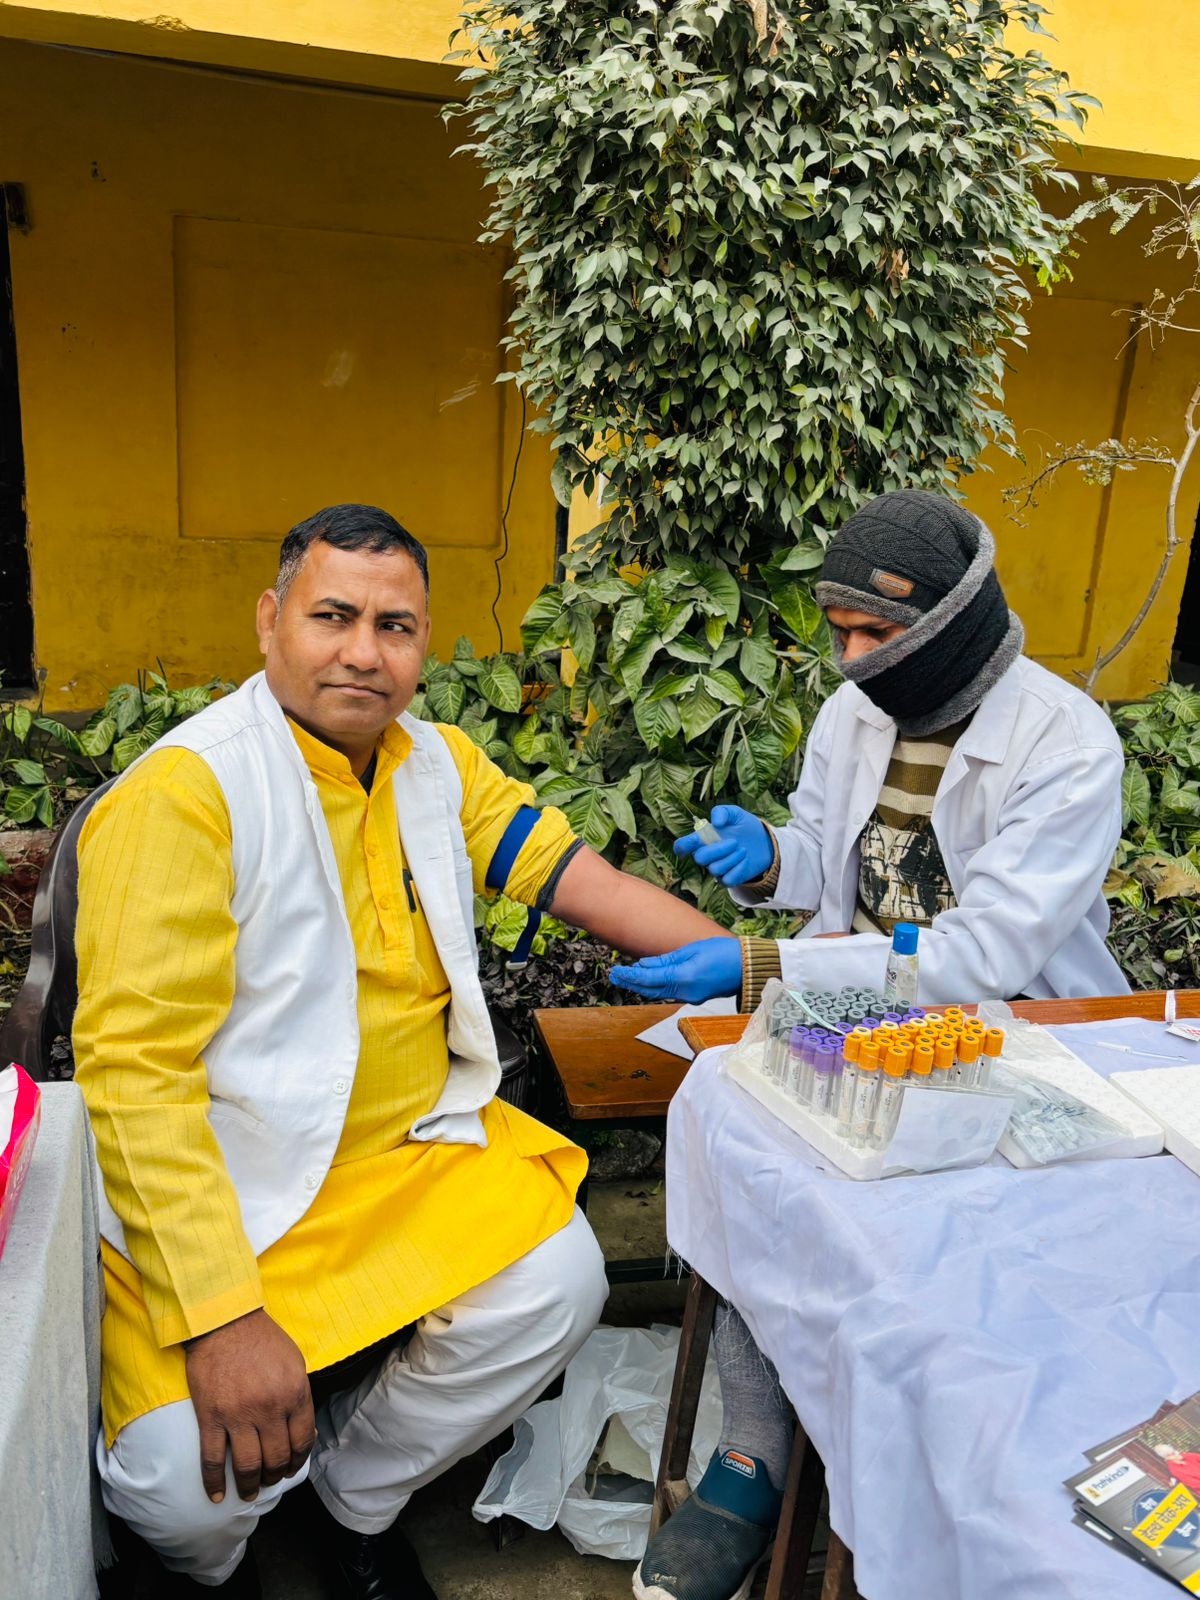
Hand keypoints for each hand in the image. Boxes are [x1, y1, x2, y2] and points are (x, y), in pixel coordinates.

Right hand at [185, 1308, 314, 1503]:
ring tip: (248, 1493)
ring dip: (249, 1485)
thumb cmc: (261, 1339)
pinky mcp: (211, 1417)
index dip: (297, 1460)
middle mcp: (270, 1408)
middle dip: (274, 1476)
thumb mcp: (294, 1362)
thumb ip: (299, 1396)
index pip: (302, 1441)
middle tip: (268, 1481)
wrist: (224, 1321)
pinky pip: (213, 1459)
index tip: (290, 1467)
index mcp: (294, 1393)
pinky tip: (217, 1495)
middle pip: (276, 1458)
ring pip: (248, 1466)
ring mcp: (239, 1415)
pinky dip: (214, 1482)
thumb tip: (302, 1430)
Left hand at [610, 936, 742, 1002]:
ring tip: (625, 977)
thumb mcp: (692, 950)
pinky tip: (648, 979)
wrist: (747, 968)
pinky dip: (656, 986)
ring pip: (658, 993)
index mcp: (683, 978)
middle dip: (631, 983)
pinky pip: (669, 992)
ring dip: (642, 985)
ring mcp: (690, 997)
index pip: (649, 979)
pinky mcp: (694, 996)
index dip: (630, 976)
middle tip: (614, 975)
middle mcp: (684, 992)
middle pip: (650, 990)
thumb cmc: (723, 952)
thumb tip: (643, 964)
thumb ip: (666, 959)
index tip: (616, 971)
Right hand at [673, 805, 773, 886]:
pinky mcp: (727, 879)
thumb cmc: (744, 826)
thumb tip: (716, 822)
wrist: (763, 842)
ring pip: (714, 869)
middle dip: (718, 850)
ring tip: (743, 850)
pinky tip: (745, 860)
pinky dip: (738, 869)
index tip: (695, 840)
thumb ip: (723, 811)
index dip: (683, 845)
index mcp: (702, 838)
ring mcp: (716, 868)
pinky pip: (727, 880)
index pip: (682, 846)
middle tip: (735, 842)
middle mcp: (706, 854)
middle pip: (699, 858)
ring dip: (732, 858)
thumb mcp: (735, 813)